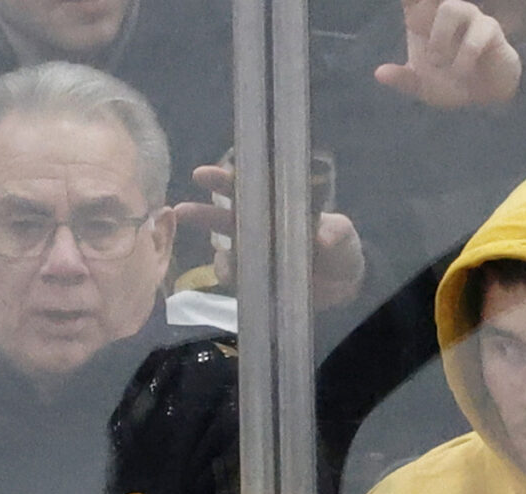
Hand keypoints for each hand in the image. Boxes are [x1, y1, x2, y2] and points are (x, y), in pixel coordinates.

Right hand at [168, 166, 366, 311]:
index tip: (203, 175)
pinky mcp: (254, 279)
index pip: (248, 189)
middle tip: (181, 210)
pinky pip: (233, 276)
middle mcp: (260, 227)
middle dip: (202, 213)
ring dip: (217, 251)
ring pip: (224, 248)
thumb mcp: (343, 236)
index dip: (225, 181)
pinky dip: (231, 275)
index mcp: (277, 206)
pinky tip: (236, 274)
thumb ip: (334, 234)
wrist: (343, 287)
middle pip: (224, 217)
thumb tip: (323, 235)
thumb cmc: (341, 250)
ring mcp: (254, 254)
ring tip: (224, 260)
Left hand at [375, 0, 521, 108]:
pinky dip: (465, 56)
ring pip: (451, 8)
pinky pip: (477, 33)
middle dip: (424, 4)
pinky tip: (460, 71)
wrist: (483, 95)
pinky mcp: (490, 29)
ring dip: (440, 37)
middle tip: (415, 26)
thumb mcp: (421, 86)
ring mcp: (468, 17)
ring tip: (437, 62)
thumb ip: (402, 79)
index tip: (408, 14)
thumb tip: (378, 73)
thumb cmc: (449, 82)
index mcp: (421, 21)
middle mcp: (444, 13)